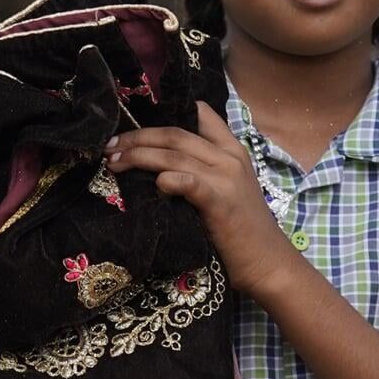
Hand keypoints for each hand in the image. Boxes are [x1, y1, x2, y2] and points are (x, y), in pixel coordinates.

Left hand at [105, 101, 294, 297]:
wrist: (268, 264)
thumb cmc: (243, 233)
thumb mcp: (227, 191)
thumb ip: (202, 172)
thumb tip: (159, 167)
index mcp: (232, 150)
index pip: (199, 113)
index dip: (164, 114)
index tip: (135, 126)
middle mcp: (230, 157)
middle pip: (175, 133)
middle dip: (137, 137)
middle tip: (110, 146)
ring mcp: (226, 178)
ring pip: (174, 154)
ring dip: (138, 156)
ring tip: (114, 163)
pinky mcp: (220, 201)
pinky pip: (188, 181)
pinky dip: (168, 179)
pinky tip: (154, 184)